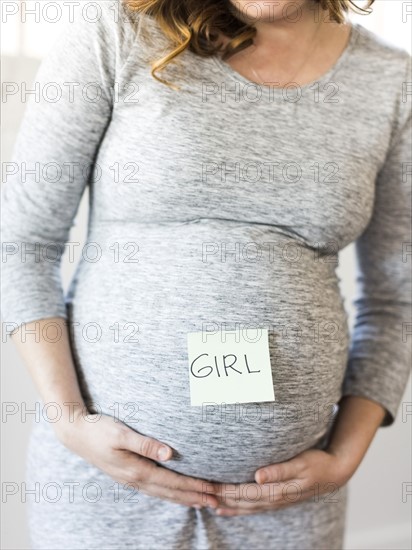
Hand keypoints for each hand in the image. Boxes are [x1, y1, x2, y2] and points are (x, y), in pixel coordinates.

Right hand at [55, 407, 219, 508]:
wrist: (76, 434)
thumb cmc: (100, 430)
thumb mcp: (122, 433)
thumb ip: (146, 444)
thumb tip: (170, 454)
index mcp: (137, 470)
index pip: (172, 482)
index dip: (194, 487)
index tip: (212, 490)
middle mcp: (135, 479)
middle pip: (171, 492)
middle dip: (194, 497)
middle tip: (216, 502)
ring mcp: (130, 480)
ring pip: (163, 494)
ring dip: (183, 499)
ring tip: (201, 502)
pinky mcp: (128, 475)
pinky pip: (155, 489)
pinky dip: (169, 494)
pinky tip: (175, 494)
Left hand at [211, 448, 355, 515]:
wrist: (334, 472)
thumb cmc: (317, 463)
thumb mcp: (300, 463)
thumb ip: (279, 470)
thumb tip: (258, 475)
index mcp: (278, 490)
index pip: (246, 492)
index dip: (226, 490)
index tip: (209, 485)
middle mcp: (275, 499)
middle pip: (243, 501)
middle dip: (221, 497)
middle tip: (201, 492)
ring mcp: (276, 501)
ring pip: (247, 507)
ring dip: (228, 506)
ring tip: (209, 504)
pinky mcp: (277, 499)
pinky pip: (254, 508)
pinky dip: (239, 510)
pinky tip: (227, 510)